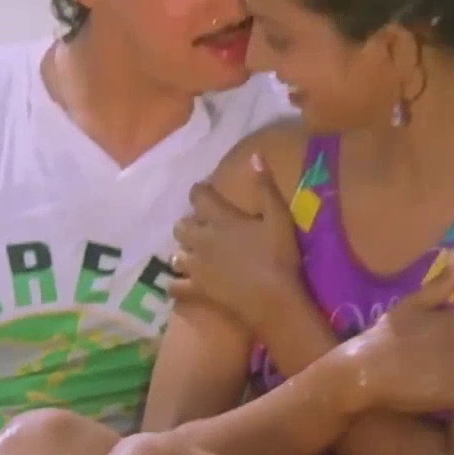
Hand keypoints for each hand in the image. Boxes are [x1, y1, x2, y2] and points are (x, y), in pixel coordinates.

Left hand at [166, 154, 303, 330]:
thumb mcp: (279, 217)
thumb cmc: (279, 256)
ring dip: (182, 251)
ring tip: (193, 254)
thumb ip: (265, 186)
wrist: (273, 298)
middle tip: (201, 227)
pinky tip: (179, 283)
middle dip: (188, 224)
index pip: (198, 197)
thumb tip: (254, 155)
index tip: (205, 193)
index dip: (199, 192)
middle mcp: (202, 240)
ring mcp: (196, 266)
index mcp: (220, 219)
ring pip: (175, 254)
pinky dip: (175, 284)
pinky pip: (175, 286)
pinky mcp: (197, 290)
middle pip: (180, 226)